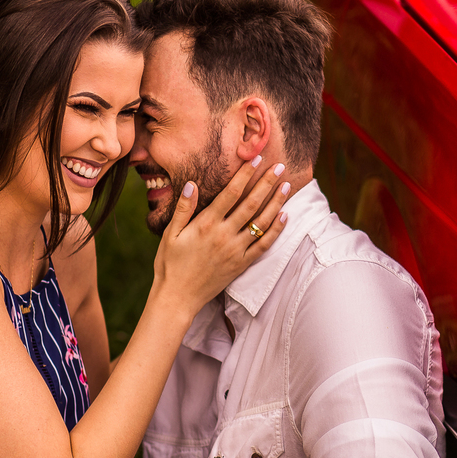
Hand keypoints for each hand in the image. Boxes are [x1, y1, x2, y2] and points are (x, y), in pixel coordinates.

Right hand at [151, 158, 291, 314]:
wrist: (177, 298)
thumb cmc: (170, 264)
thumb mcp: (171, 234)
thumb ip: (184, 208)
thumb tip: (192, 184)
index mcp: (206, 224)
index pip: (231, 193)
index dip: (245, 174)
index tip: (256, 159)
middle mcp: (224, 235)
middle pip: (251, 204)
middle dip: (267, 183)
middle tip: (279, 166)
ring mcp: (235, 250)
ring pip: (261, 222)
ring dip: (276, 203)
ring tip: (286, 185)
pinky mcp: (242, 264)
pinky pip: (263, 245)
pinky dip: (276, 230)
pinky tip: (285, 216)